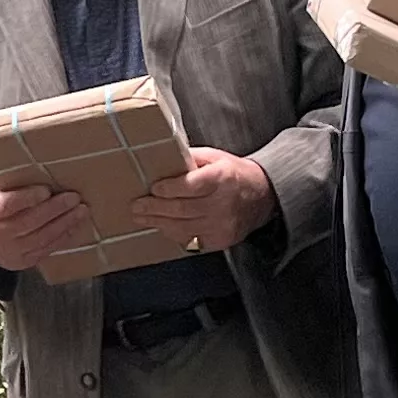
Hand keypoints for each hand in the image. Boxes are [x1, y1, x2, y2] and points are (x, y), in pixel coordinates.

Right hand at [0, 178, 96, 271]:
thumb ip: (11, 181)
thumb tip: (41, 167)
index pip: (7, 205)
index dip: (28, 198)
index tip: (46, 190)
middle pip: (28, 222)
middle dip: (54, 209)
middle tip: (74, 198)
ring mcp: (9, 251)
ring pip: (41, 238)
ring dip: (64, 224)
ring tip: (81, 211)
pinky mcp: (22, 261)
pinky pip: (46, 250)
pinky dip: (63, 237)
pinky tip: (75, 226)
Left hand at [127, 146, 273, 255]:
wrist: (261, 196)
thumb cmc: (233, 174)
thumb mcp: (215, 157)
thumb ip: (189, 158)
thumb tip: (161, 161)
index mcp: (222, 178)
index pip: (191, 185)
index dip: (170, 188)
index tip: (154, 188)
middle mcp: (223, 203)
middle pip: (182, 209)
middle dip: (155, 208)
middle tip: (137, 206)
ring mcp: (223, 225)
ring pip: (183, 227)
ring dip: (158, 222)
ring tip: (142, 217)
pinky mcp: (221, 240)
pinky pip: (191, 240)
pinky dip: (173, 233)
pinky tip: (161, 226)